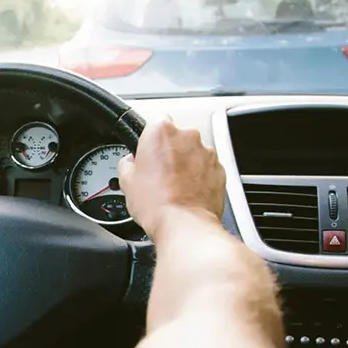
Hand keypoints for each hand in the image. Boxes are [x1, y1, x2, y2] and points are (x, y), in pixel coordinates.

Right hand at [118, 119, 225, 240]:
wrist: (185, 226)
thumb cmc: (157, 204)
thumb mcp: (126, 181)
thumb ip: (127, 162)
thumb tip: (131, 162)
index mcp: (161, 131)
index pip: (153, 122)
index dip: (148, 139)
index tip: (146, 152)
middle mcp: (188, 136)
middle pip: (175, 138)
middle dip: (168, 152)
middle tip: (157, 175)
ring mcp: (207, 152)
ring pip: (192, 153)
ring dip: (184, 165)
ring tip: (173, 188)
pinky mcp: (220, 169)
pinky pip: (206, 168)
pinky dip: (199, 177)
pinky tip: (187, 194)